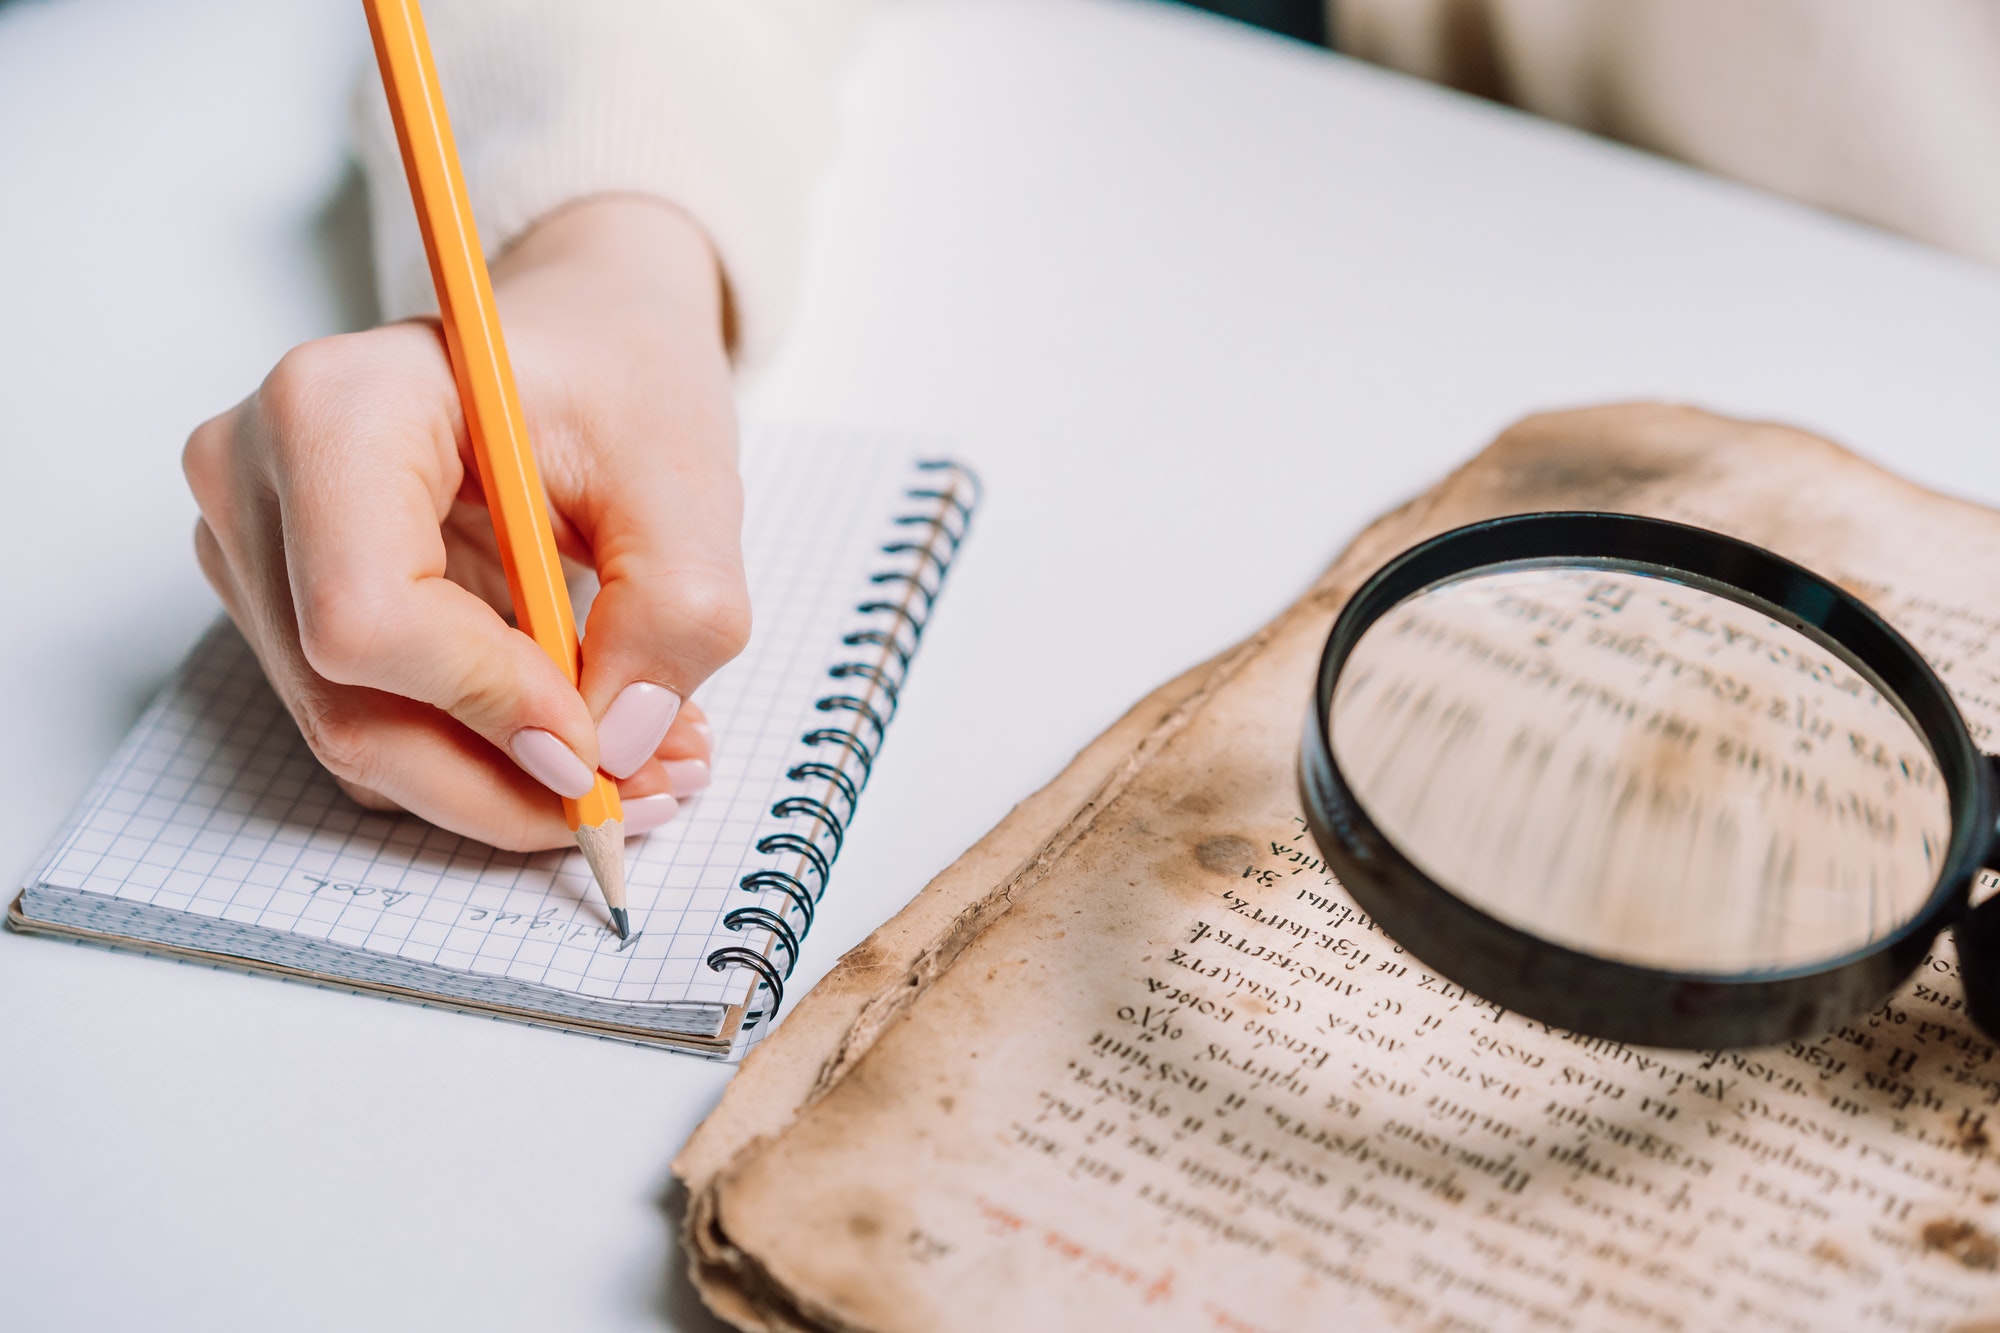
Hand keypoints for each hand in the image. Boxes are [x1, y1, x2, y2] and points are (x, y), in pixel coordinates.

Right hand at [183, 197, 747, 850]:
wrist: (582, 348)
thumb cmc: (620, 380)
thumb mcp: (688, 478)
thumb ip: (674, 612)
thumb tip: (619, 748)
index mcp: (338, 407)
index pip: (364, 614)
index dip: (487, 702)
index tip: (604, 741)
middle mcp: (257, 477)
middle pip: (351, 706)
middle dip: (513, 779)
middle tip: (657, 788)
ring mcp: (254, 547)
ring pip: (363, 741)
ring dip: (510, 785)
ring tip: (646, 759)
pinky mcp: (284, 607)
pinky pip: (374, 732)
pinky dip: (484, 762)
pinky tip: (584, 731)